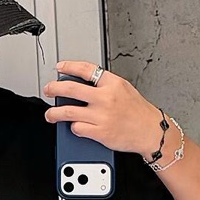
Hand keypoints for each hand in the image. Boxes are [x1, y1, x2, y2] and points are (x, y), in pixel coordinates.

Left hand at [43, 61, 169, 156]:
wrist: (151, 131)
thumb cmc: (139, 112)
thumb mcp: (124, 88)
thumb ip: (105, 84)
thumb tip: (83, 83)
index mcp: (112, 83)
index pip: (85, 69)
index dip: (69, 66)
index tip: (59, 67)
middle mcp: (105, 98)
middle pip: (70, 89)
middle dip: (54, 89)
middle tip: (48, 90)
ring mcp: (101, 116)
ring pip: (68, 112)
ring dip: (54, 113)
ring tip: (50, 114)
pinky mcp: (100, 133)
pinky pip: (77, 128)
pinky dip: (73, 128)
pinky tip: (75, 127)